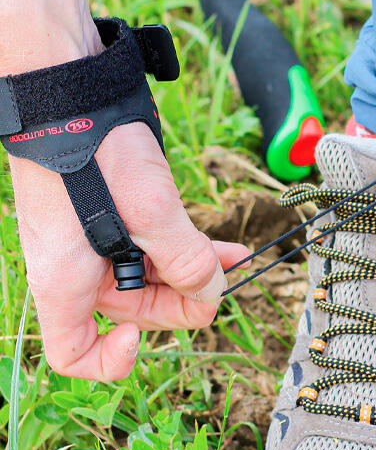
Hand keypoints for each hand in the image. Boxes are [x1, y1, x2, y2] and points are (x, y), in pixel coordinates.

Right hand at [2, 0, 248, 380]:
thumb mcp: (150, 211)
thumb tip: (211, 290)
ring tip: (235, 257)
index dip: (112, 360)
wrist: (68, 88)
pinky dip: (183, 247)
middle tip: (225, 282)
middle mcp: (76, 268)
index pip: (75, 352)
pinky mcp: (110, 214)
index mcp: (66, 281)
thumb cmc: (92, 147)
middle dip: (183, 300)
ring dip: (192, 271)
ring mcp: (92, 240)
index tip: (144, 334)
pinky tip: (220, 242)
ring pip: (149, 276)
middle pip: (134, 311)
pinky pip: (149, 245)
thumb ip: (185, 259)